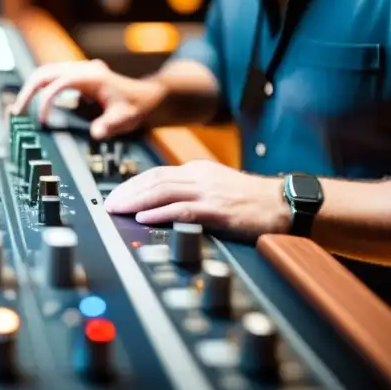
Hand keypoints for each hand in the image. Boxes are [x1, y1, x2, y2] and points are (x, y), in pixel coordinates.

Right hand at [10, 59, 166, 138]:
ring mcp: (79, 69)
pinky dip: (39, 87)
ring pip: (45, 71)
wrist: (146, 94)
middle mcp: (83, 69)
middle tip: (16, 112)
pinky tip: (33, 102)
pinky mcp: (77, 74)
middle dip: (28, 91)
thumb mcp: (125, 118)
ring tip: (19, 108)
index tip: (42, 120)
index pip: (60, 83)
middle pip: (45, 72)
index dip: (47, 101)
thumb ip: (109, 125)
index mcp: (92, 77)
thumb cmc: (136, 105)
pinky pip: (52, 76)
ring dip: (31, 88)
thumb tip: (95, 134)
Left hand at [102, 160, 289, 238]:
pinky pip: (182, 210)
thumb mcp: (218, 188)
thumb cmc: (253, 201)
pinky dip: (160, 213)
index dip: (133, 184)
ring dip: (136, 201)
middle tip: (108, 204)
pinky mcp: (217, 210)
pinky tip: (144, 219)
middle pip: (155, 180)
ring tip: (117, 210)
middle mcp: (200, 176)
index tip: (116, 194)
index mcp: (198, 170)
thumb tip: (165, 205)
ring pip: (163, 191)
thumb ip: (194, 192)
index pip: (157, 173)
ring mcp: (208, 192)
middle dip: (128, 191)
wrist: (283, 203)